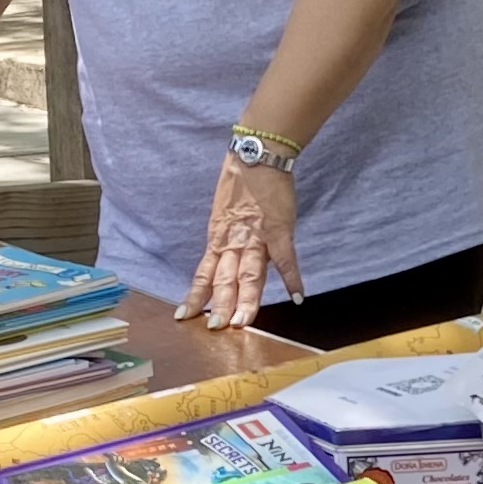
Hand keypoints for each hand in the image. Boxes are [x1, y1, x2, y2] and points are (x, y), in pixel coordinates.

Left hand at [178, 159, 301, 331]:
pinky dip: (293, 278)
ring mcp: (257, 237)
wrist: (256, 155)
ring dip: (246, 300)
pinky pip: (286, 258)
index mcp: (219, 238)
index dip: (195, 296)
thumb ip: (225, 235)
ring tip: (242, 323)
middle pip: (225, 279)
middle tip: (215, 329)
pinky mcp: (279, 230)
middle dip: (220, 306)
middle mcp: (234, 242)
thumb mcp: (223, 212)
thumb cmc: (240, 180)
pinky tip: (298, 297)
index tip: (184, 315)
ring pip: (250, 275)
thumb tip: (223, 255)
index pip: (204, 274)